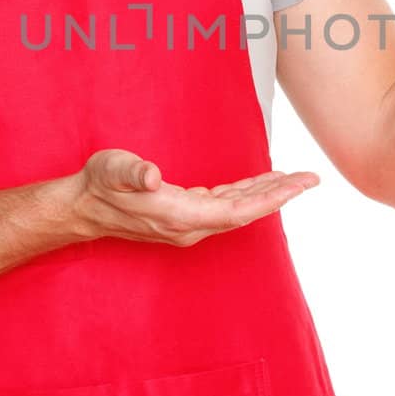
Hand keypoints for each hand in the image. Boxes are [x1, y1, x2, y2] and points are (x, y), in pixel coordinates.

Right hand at [72, 148, 320, 248]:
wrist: (82, 206)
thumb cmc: (99, 184)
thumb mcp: (113, 169)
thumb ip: (133, 172)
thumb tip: (152, 176)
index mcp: (180, 216)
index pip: (238, 210)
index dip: (271, 198)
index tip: (299, 184)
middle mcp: (189, 226)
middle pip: (245, 213)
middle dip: (280, 195)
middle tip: (311, 178)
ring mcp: (188, 224)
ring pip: (238, 211)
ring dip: (266, 195)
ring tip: (294, 179)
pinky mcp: (185, 216)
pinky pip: (225, 208)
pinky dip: (247, 195)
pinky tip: (258, 183)